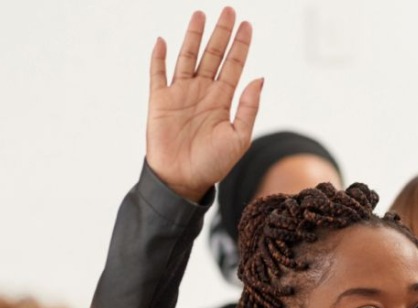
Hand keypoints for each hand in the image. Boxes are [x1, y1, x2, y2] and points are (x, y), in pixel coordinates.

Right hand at [146, 7, 262, 201]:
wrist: (183, 180)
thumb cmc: (213, 164)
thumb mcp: (239, 138)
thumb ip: (249, 108)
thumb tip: (259, 78)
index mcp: (223, 100)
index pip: (234, 66)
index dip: (240, 46)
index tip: (247, 25)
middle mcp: (202, 92)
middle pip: (213, 55)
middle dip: (221, 33)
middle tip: (229, 10)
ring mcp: (180, 94)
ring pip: (187, 57)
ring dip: (193, 36)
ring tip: (200, 15)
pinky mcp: (160, 101)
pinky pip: (158, 74)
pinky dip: (160, 58)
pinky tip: (164, 42)